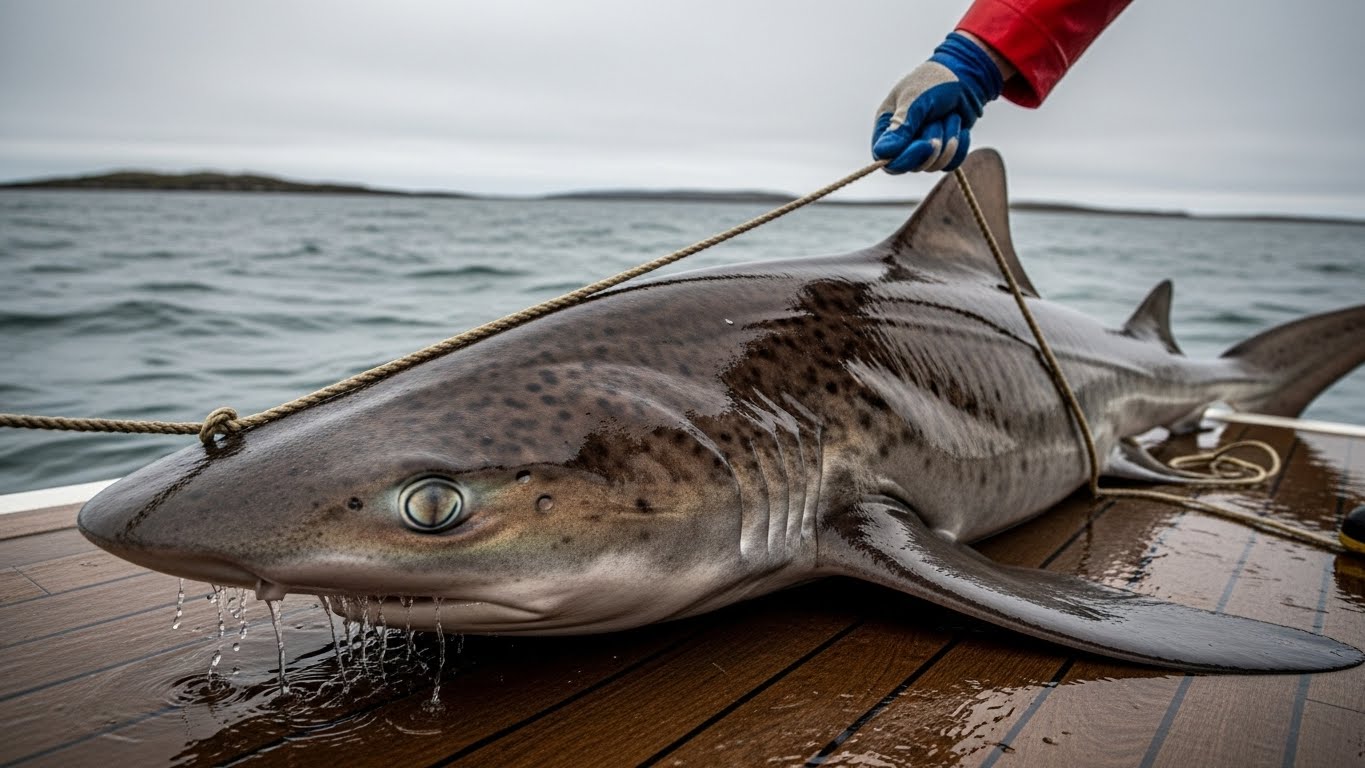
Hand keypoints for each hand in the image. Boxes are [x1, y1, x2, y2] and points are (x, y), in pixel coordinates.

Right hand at [872, 32, 1005, 172]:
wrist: (966, 75)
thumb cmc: (935, 81)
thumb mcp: (915, 99)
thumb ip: (901, 126)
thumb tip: (883, 152)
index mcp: (887, 127)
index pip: (886, 159)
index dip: (905, 159)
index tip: (924, 145)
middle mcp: (902, 141)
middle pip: (912, 165)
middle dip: (932, 144)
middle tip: (939, 120)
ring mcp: (922, 148)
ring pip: (934, 165)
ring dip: (948, 141)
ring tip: (951, 116)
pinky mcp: (942, 151)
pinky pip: (951, 164)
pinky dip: (960, 146)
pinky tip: (959, 124)